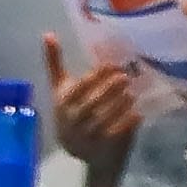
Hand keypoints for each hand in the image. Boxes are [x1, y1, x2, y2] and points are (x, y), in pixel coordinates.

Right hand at [40, 34, 142, 165]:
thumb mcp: (61, 90)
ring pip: (103, 118)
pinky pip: (115, 133)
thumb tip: (48, 33)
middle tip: (126, 77)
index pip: (79, 87)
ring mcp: (87, 135)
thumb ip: (55, 63)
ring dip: (119, 105)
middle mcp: (72, 119)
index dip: (96, 76)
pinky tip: (138, 113)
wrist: (85, 153)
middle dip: (109, 89)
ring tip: (132, 94)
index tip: (113, 65)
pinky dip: (127, 123)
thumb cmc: (73, 113)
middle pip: (91, 103)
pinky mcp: (102, 147)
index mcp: (62, 102)